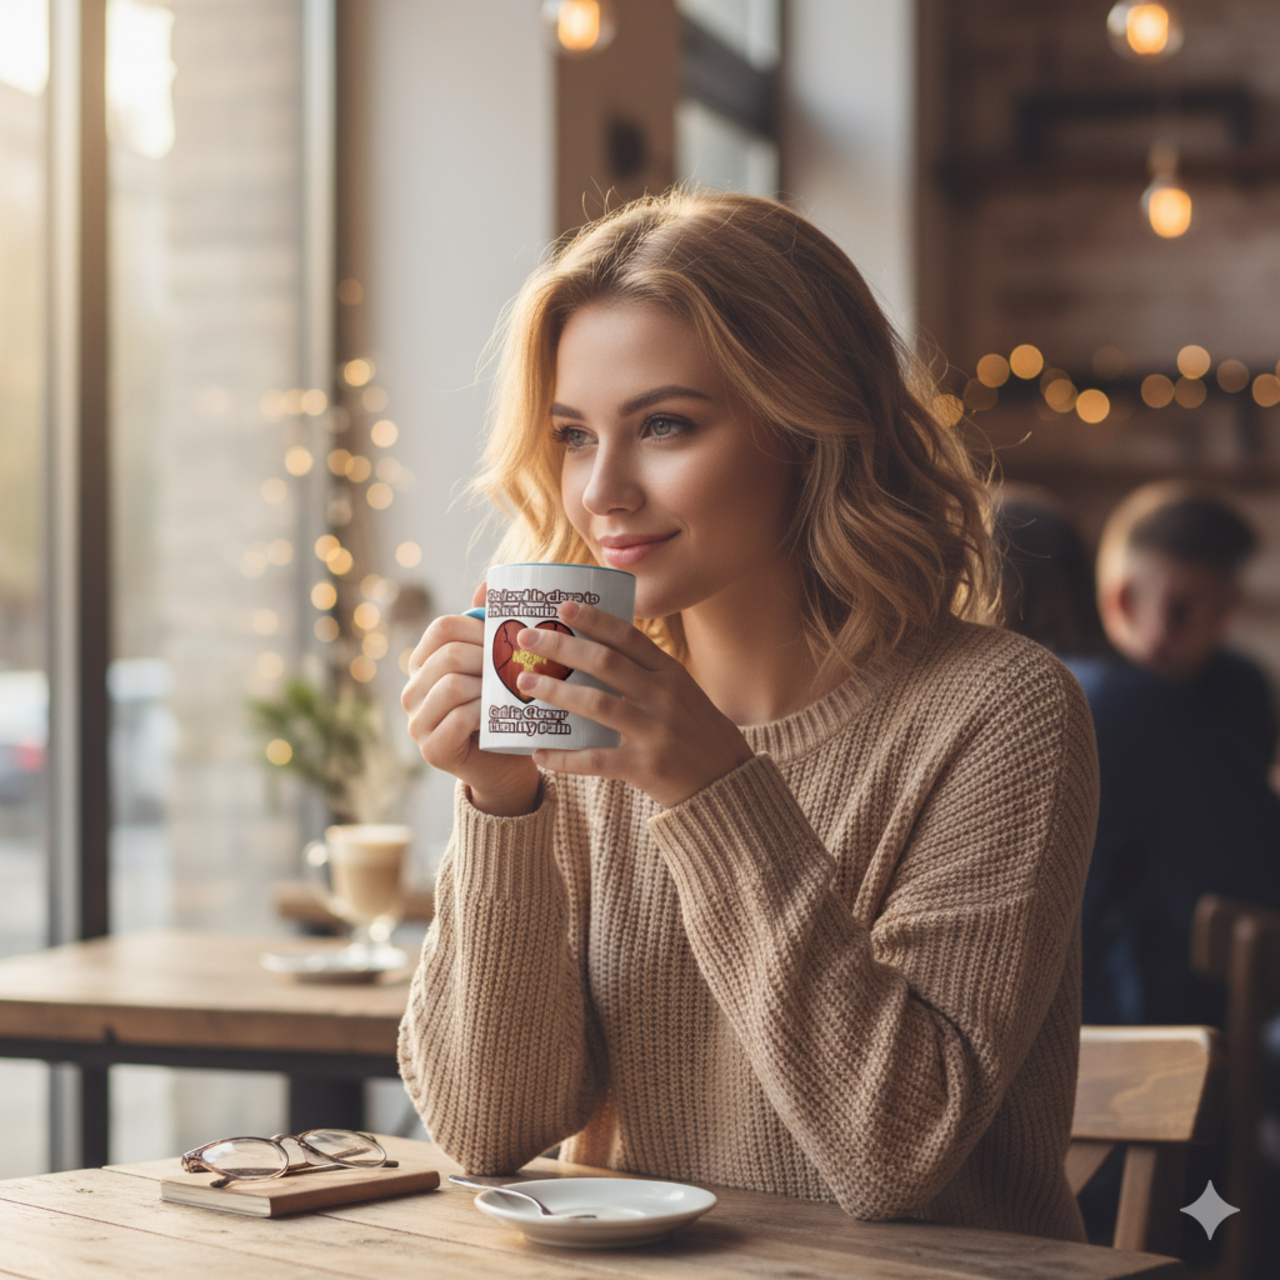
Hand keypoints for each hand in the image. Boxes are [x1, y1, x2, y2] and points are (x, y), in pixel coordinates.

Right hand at [401, 583, 538, 815]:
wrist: (508, 765)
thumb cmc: (504, 709)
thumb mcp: (497, 665)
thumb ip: (488, 628)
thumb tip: (487, 586)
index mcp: (423, 664)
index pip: (442, 628)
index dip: (479, 627)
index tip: (508, 639)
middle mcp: (412, 692)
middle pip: (448, 655)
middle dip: (487, 657)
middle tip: (518, 666)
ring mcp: (417, 723)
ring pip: (452, 685)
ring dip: (488, 685)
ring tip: (513, 689)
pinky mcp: (432, 750)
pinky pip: (459, 717)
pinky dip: (486, 711)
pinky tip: (503, 713)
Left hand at [512, 600, 753, 807]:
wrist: (728, 783)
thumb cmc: (699, 734)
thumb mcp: (683, 694)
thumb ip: (648, 675)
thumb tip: (599, 653)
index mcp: (671, 674)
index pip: (628, 637)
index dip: (594, 619)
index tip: (563, 607)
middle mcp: (663, 696)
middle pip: (605, 662)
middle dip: (561, 646)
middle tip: (527, 637)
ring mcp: (655, 731)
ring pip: (596, 704)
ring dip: (555, 691)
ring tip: (525, 683)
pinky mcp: (646, 767)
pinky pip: (596, 759)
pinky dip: (564, 757)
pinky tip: (538, 753)